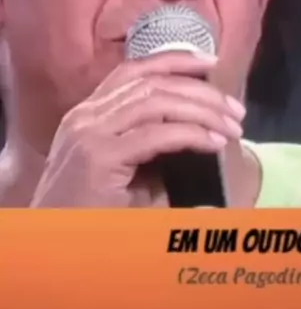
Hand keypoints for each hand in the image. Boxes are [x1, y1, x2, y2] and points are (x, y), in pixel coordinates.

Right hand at [31, 52, 244, 206]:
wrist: (56, 247)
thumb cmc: (93, 214)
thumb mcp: (127, 172)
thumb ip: (156, 146)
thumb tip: (205, 133)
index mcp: (89, 113)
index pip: (134, 71)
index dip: (176, 60)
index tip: (211, 63)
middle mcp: (86, 116)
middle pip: (152, 83)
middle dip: (201, 91)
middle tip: (236, 110)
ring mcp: (89, 134)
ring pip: (156, 102)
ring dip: (201, 110)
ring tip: (232, 125)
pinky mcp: (98, 157)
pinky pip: (155, 135)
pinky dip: (191, 135)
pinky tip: (213, 143)